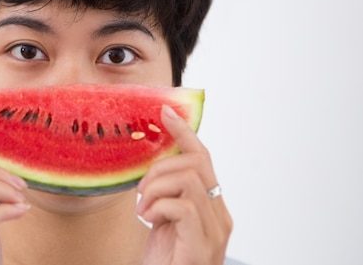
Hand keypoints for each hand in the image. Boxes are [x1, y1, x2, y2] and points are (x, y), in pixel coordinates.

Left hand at [136, 105, 232, 264]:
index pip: (203, 158)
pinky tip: (149, 221)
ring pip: (188, 179)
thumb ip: (168, 194)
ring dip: (156, 189)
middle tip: (142, 191)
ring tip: (144, 210)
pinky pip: (182, 205)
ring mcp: (215, 232)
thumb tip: (153, 165)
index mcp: (212, 206)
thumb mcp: (164, 219)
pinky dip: (158, 207)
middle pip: (196, 163)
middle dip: (160, 168)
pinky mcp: (202, 245)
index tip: (165, 112)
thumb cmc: (166, 260)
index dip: (184, 132)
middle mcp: (220, 216)